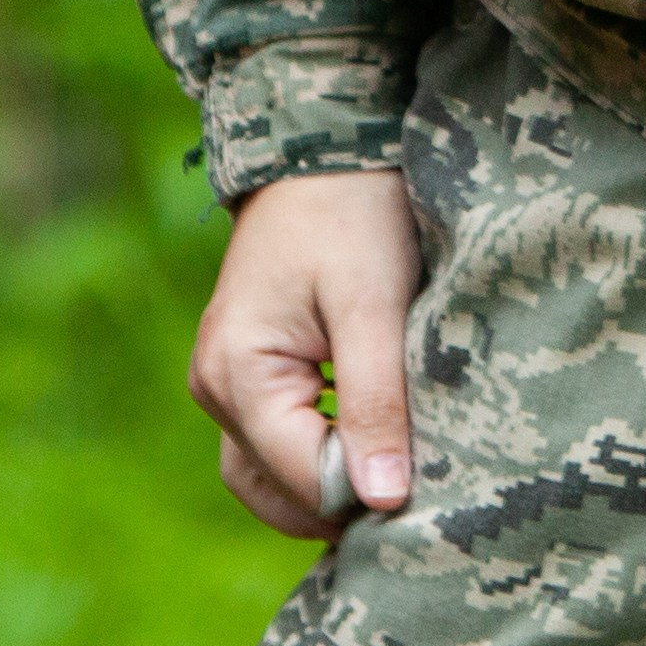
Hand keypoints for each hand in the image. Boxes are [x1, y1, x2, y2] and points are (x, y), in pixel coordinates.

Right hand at [190, 167, 421, 539]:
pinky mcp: (247, 366)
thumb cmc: (353, 212)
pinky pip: (275, 438)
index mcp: (236, 375)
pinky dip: (317, 452)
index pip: (301, 478)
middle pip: (274, 490)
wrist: (323, 142)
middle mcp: (214, 388)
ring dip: (325, 484)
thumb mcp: (374, 303)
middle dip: (339, 503)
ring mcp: (224, 379)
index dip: (364, 492)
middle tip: (416, 497)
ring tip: (397, 475)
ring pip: (270, 473)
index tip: (430, 486)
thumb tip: (380, 501)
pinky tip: (372, 441)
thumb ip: (375, 401)